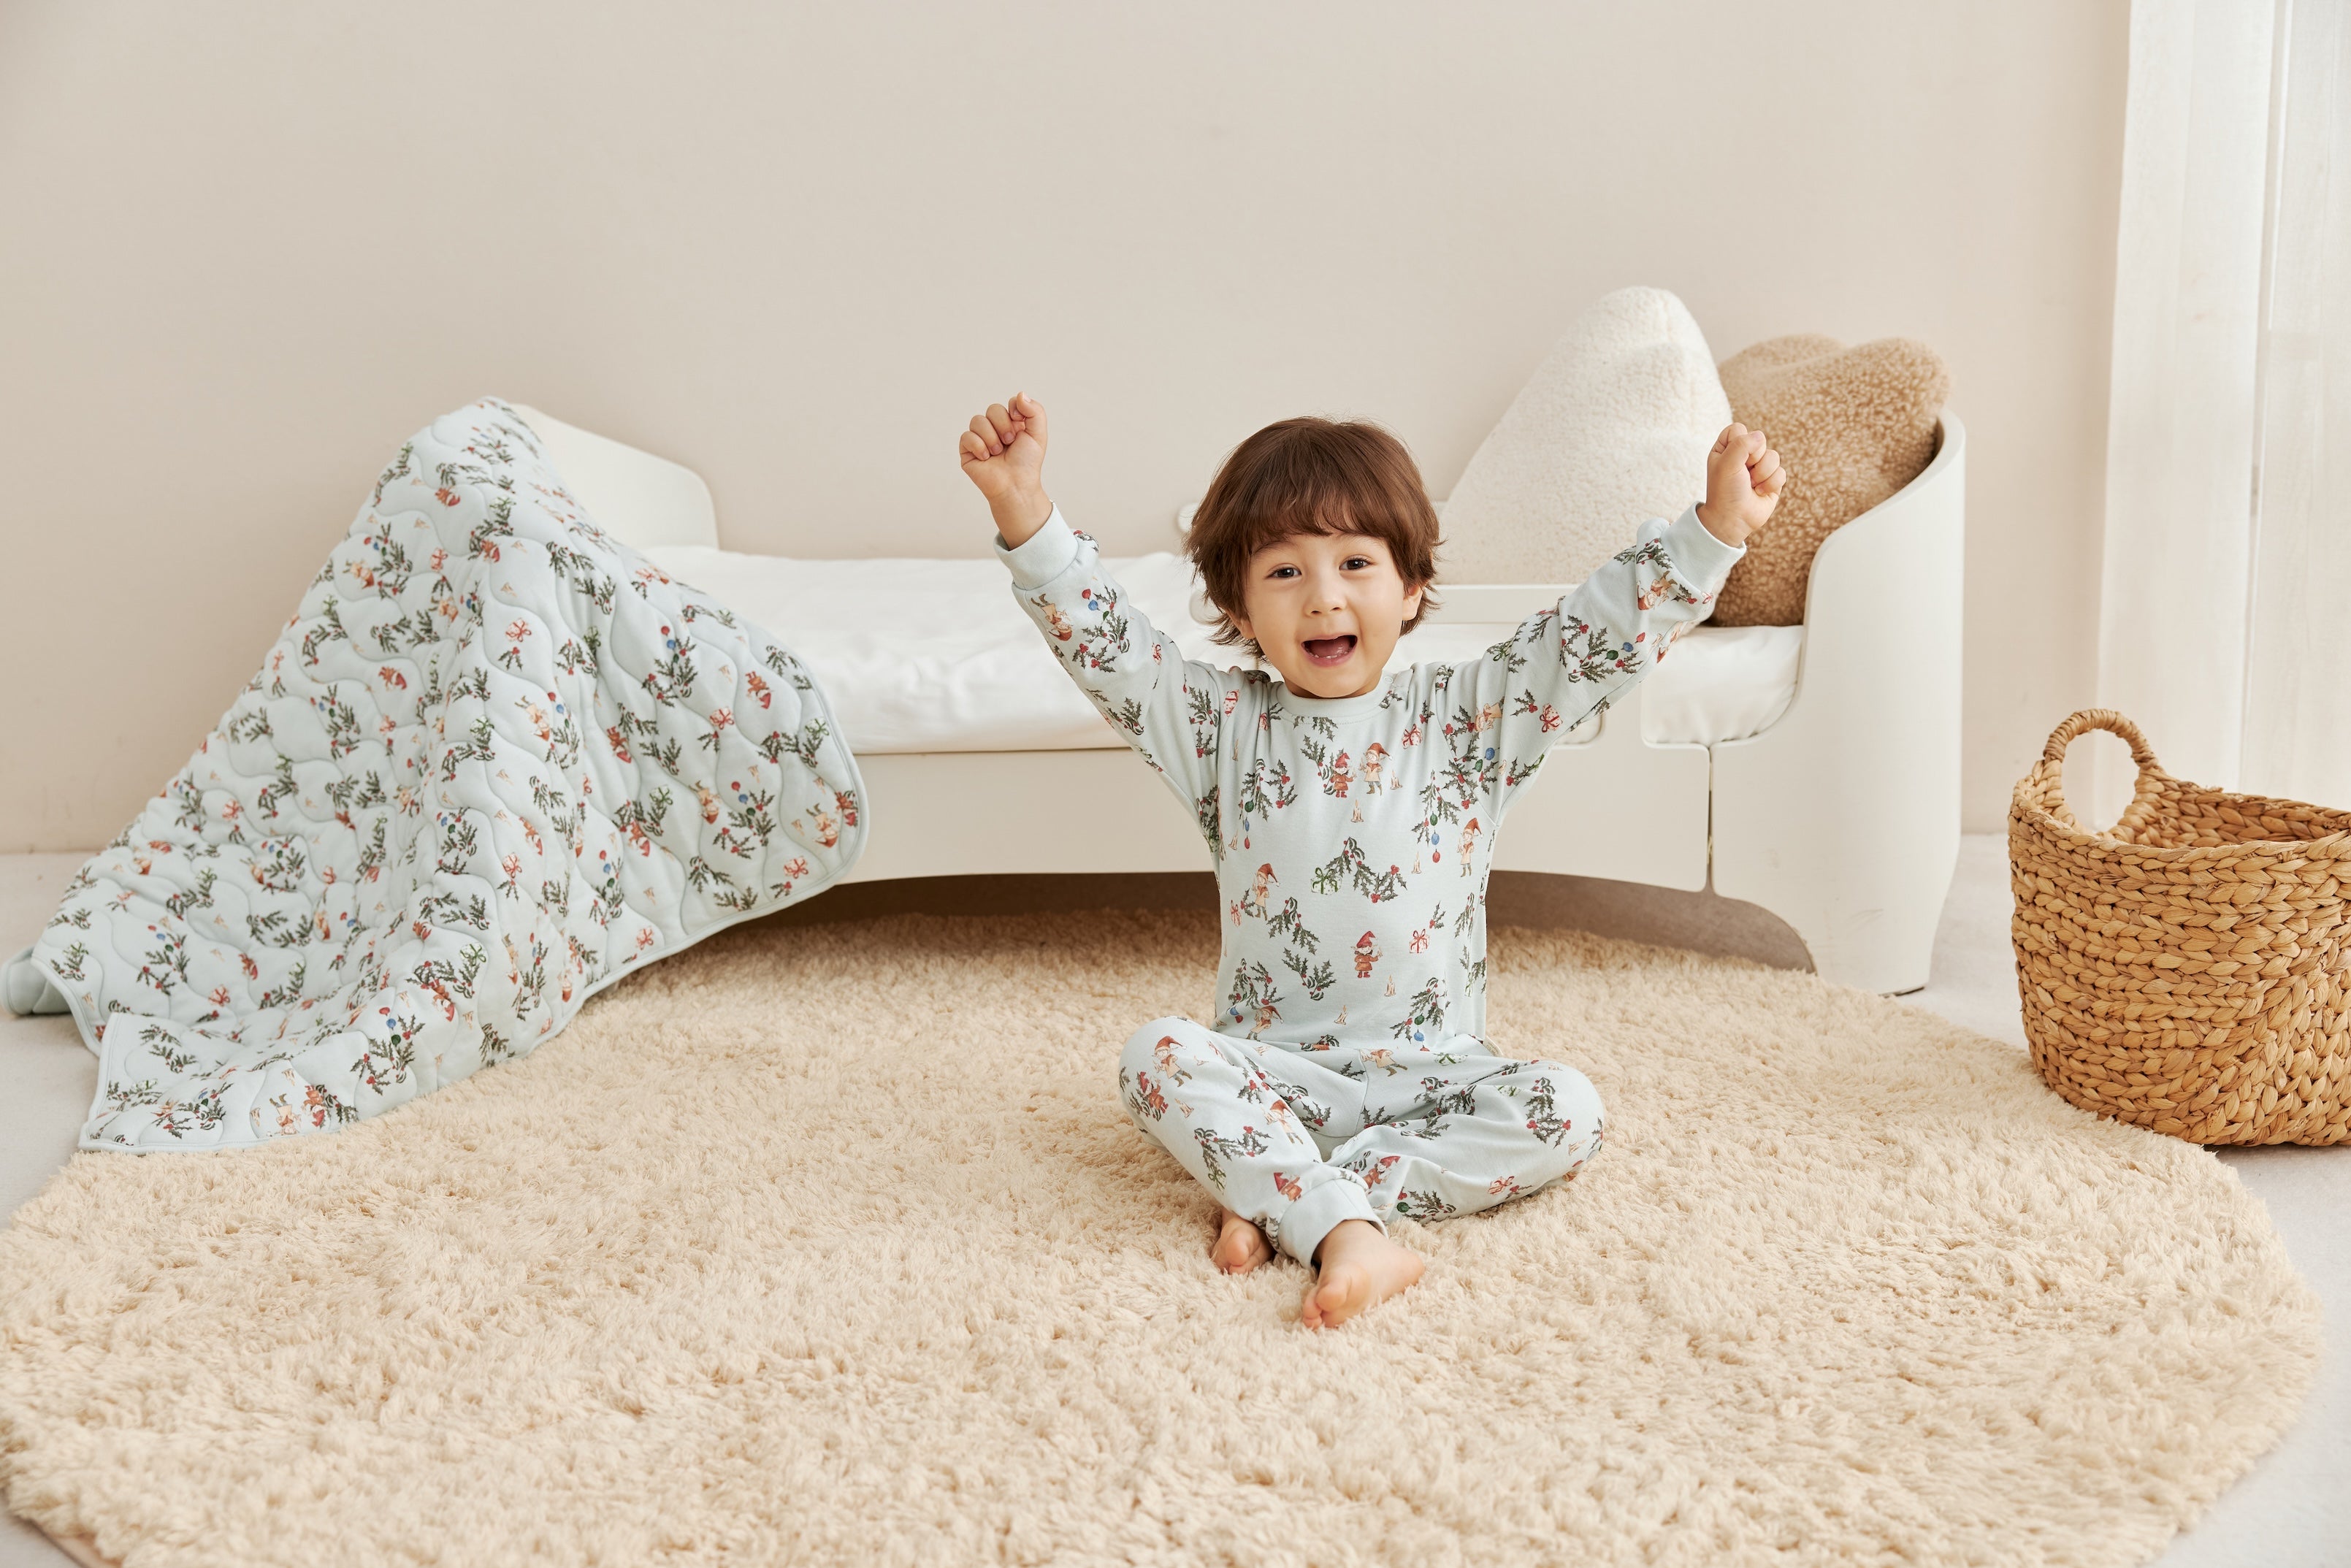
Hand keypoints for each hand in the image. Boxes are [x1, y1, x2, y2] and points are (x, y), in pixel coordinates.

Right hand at [959, 392, 1052, 544]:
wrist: (1016, 485)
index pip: (1009, 403)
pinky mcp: (967, 450)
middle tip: (1010, 442)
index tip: (1021, 426)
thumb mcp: (1038, 434)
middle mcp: (995, 428)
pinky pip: (966, 436)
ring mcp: (980, 438)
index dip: (1015, 412)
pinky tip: (986, 457)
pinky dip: (978, 446)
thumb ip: (1035, 411)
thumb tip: (1020, 394)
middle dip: (1003, 425)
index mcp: (1012, 423)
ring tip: (998, 452)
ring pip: (977, 420)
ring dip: (991, 437)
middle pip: (992, 409)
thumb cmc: (1027, 463)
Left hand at [1695, 422, 1786, 547]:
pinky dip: (1771, 484)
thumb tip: (1759, 436)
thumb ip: (1741, 444)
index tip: (1733, 459)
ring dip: (1762, 473)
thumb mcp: (1727, 464)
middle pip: (1759, 440)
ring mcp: (1759, 467)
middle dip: (1753, 459)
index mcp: (1726, 448)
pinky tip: (1760, 493)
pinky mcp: (1772, 480)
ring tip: (1751, 485)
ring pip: (1774, 456)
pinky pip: (1782, 472)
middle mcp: (1743, 456)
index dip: (1740, 442)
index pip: (1739, 429)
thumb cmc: (1725, 492)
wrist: (1733, 520)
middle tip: (1743, 474)